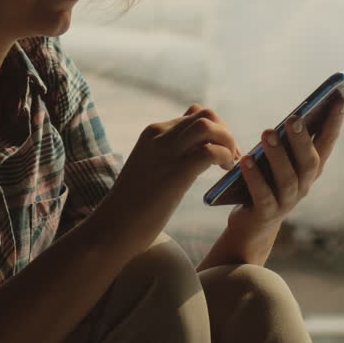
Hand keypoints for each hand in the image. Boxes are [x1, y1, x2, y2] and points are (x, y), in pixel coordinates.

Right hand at [91, 105, 238, 256]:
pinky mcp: (176, 171)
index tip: (222, 151)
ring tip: (227, 163)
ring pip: (209, 126)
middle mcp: (160, 135)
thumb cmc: (134, 203)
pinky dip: (224, 156)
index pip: (194, 115)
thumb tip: (192, 144)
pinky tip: (223, 172)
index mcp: (153, 132)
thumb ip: (170, 151)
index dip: (216, 131)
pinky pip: (210, 150)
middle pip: (206, 116)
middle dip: (225, 133)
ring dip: (227, 141)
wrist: (113, 227)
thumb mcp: (151, 166)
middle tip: (230, 157)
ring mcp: (167, 151)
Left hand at [229, 94, 343, 235]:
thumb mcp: (279, 160)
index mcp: (310, 169)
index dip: (334, 122)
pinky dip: (255, 177)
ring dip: (278, 155)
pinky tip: (245, 160)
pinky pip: (263, 195)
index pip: (327, 143)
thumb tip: (294, 116)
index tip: (339, 98)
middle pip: (309, 162)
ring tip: (267, 133)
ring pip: (287, 179)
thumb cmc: (267, 182)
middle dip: (302, 139)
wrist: (253, 225)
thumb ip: (288, 142)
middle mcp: (304, 185)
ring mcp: (287, 201)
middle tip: (294, 118)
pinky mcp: (266, 213)